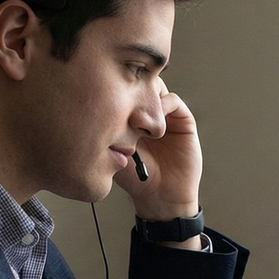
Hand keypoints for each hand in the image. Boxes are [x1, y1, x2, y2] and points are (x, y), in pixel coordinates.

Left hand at [116, 85, 201, 223]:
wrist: (159, 196)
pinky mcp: (183, 121)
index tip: (105, 93)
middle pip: (140, 83)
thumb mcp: (112, 151)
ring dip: (146, 95)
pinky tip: (151, 124)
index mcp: (130, 116)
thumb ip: (106, 129)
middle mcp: (149, 112)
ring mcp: (166, 115)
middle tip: (120, 97)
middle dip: (130, 86)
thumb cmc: (135, 178)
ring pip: (157, 88)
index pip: (124, 88)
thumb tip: (94, 106)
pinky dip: (162, 106)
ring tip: (135, 115)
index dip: (115, 86)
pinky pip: (173, 101)